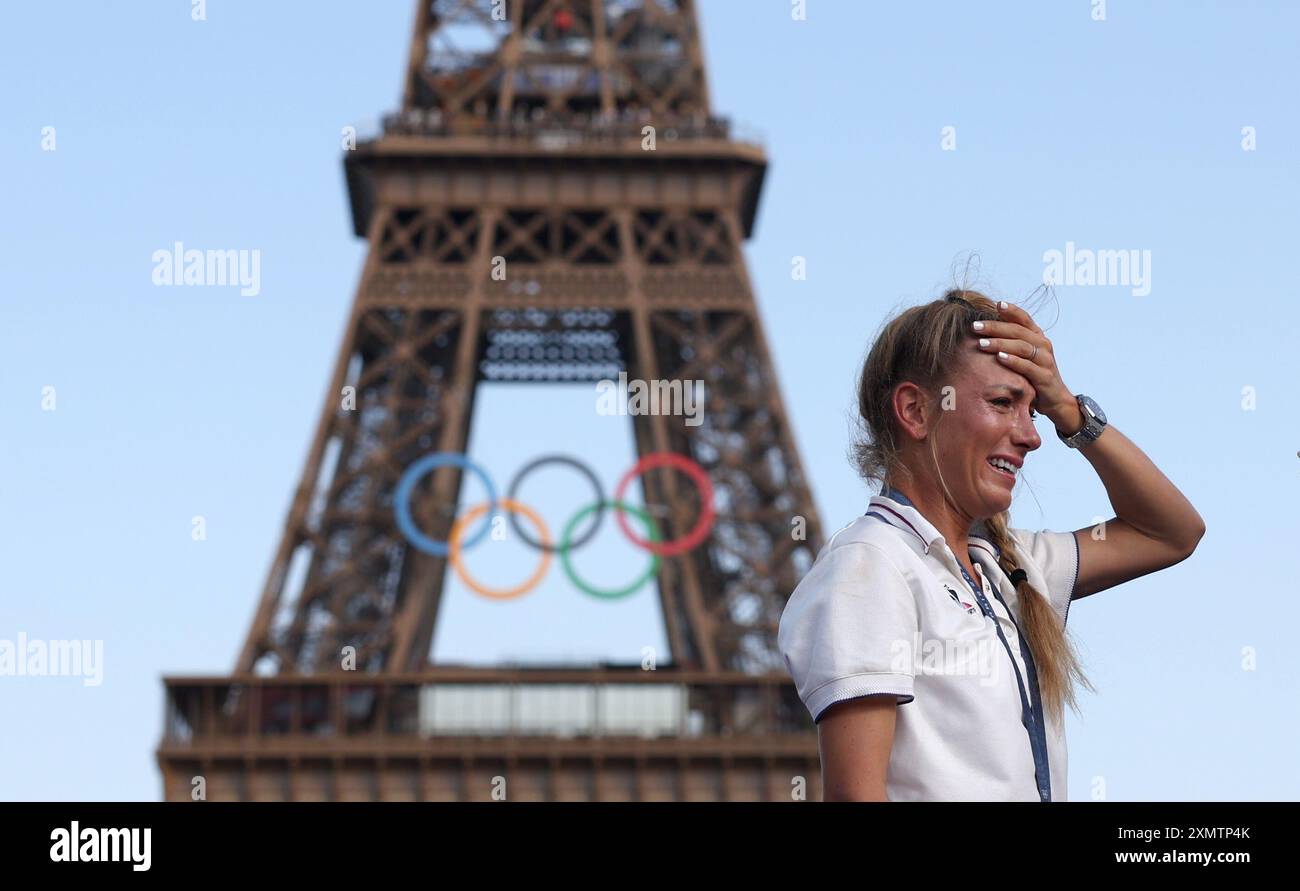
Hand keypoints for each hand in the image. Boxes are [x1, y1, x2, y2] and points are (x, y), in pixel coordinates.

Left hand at [971, 302, 1081, 434]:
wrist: (1054, 399)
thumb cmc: (1032, 374)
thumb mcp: (1023, 356)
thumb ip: (1010, 342)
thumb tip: (984, 329)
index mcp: (1038, 336)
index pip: (1025, 319)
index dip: (1012, 310)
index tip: (996, 304)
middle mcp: (1043, 345)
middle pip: (1018, 331)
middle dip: (995, 327)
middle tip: (975, 326)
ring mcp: (1046, 360)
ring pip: (1022, 347)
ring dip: (1000, 343)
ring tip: (981, 343)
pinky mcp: (1045, 376)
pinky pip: (1028, 366)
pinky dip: (1013, 361)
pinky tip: (999, 358)